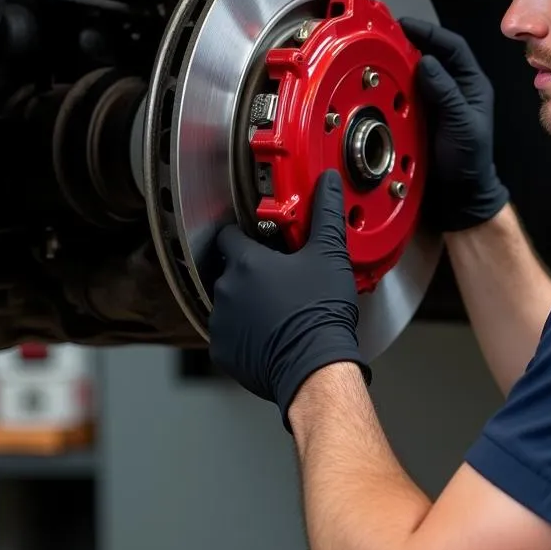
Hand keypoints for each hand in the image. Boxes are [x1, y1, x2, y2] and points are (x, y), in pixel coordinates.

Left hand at [209, 169, 369, 430]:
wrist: (315, 366)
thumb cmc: (319, 313)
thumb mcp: (329, 254)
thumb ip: (326, 213)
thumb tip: (328, 183)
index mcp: (246, 262)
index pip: (229, 235)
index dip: (246, 234)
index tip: (261, 240)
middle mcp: (226, 290)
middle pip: (230, 270)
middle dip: (250, 271)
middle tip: (280, 277)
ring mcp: (221, 323)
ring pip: (229, 302)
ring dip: (246, 302)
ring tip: (278, 308)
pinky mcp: (224, 351)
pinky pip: (229, 335)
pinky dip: (245, 333)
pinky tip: (270, 332)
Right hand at [399, 17, 509, 231]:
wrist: (459, 197)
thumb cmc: (469, 163)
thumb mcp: (461, 125)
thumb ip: (446, 93)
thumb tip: (427, 61)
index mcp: (472, 86)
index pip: (453, 47)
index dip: (430, 33)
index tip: (406, 25)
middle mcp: (454, 90)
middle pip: (432, 56)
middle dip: (410, 44)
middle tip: (386, 36)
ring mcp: (436, 103)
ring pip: (417, 74)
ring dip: (399, 64)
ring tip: (379, 55)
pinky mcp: (421, 117)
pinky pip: (406, 94)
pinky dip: (393, 86)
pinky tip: (380, 83)